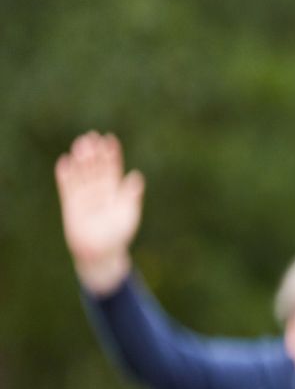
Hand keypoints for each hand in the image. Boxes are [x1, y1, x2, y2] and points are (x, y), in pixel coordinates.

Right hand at [54, 131, 145, 295]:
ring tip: (79, 144)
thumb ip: (131, 195)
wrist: (100, 252)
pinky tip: (63, 161)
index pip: (113, 169)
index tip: (110, 139)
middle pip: (95, 168)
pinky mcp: (70, 204)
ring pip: (81, 174)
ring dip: (80, 160)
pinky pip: (67, 186)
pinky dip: (65, 175)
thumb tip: (136, 175)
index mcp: (115, 191)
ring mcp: (84, 196)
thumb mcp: (128, 214)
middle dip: (94, 152)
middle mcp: (99, 191)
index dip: (112, 154)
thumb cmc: (118, 235)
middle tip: (91, 136)